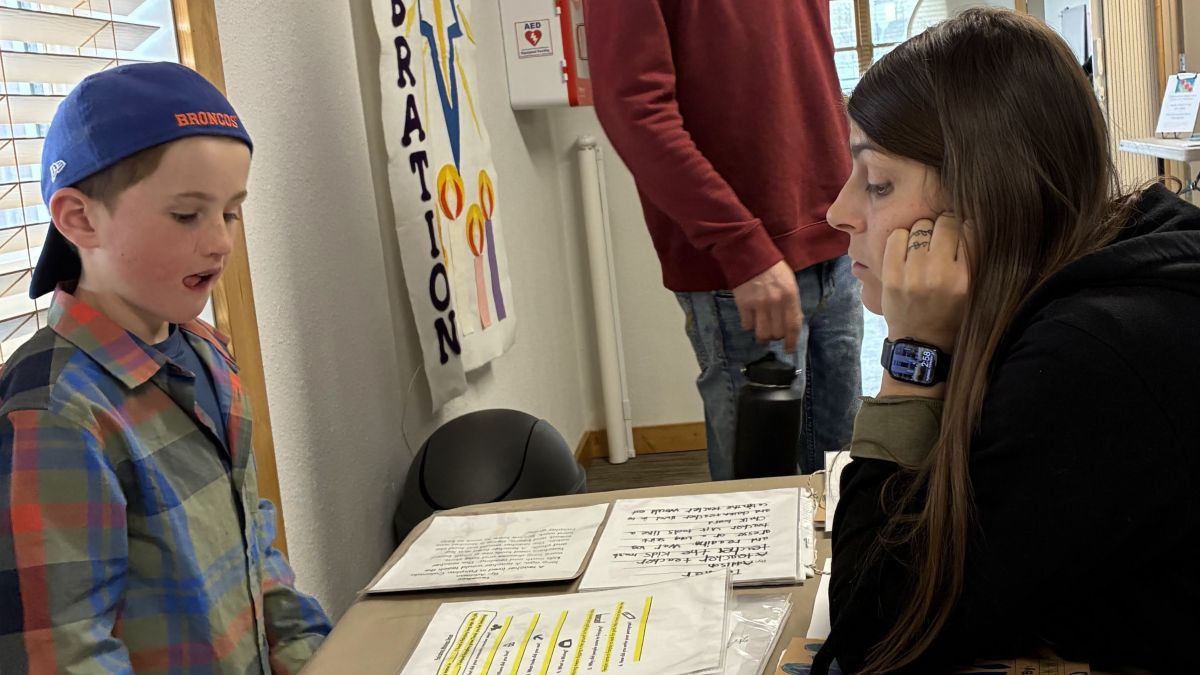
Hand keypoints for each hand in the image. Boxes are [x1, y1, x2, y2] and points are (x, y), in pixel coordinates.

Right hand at [732, 260, 802, 350]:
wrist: (751, 255)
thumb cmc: (773, 268)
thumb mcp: (790, 283)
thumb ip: (792, 303)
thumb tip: (792, 323)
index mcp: (790, 296)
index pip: (793, 325)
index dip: (792, 341)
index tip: (790, 349)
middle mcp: (776, 302)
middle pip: (777, 333)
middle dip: (776, 337)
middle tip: (773, 334)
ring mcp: (759, 304)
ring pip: (762, 333)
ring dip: (762, 337)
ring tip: (762, 334)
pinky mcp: (743, 304)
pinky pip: (747, 325)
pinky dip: (749, 326)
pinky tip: (750, 320)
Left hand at [881, 213, 968, 351]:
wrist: (921, 343)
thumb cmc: (952, 315)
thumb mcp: (975, 291)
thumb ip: (976, 259)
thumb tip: (972, 220)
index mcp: (966, 278)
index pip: (971, 230)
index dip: (967, 227)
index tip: (963, 233)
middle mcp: (940, 274)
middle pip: (946, 223)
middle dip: (946, 226)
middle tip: (943, 237)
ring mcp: (913, 275)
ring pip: (921, 226)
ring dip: (924, 231)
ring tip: (925, 244)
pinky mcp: (891, 277)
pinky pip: (897, 237)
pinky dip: (903, 237)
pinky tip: (907, 248)